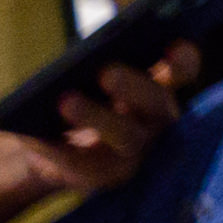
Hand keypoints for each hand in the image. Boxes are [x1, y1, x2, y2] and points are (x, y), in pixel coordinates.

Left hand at [0, 47, 188, 209]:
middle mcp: (156, 121)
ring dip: (98, 117)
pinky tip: (39, 137)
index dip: (183, 59)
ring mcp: (135, 153)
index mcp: (159, 88)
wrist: (57, 146)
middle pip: (157, 102)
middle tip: (107, 72)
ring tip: (65, 100)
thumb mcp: (93, 80)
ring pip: (126, 135)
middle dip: (134, 86)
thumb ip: (97, 68)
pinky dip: (59, 149)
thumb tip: (81, 64)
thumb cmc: (80, 100)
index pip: (183, 71)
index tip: (172, 45)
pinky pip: (82, 163)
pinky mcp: (103, 176)